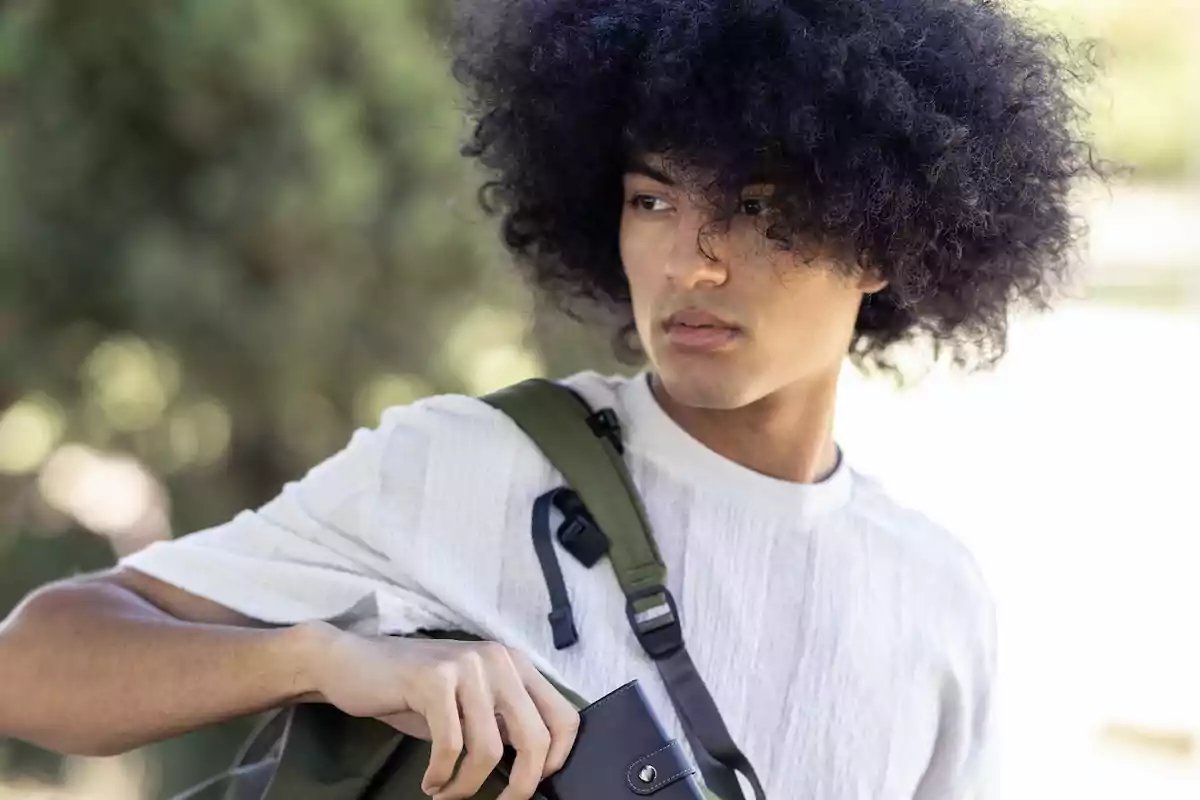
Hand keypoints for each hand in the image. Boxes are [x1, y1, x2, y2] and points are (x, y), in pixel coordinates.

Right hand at [303, 625, 579, 799]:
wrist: (352, 663)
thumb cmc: (414, 692)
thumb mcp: (469, 704)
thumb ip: (502, 724)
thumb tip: (534, 770)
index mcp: (516, 665)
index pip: (566, 717)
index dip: (556, 760)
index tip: (532, 784)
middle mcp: (499, 660)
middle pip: (536, 738)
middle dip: (520, 786)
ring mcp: (467, 666)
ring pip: (489, 749)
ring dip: (467, 786)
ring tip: (447, 793)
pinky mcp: (434, 679)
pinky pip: (451, 745)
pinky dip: (441, 775)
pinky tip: (430, 781)